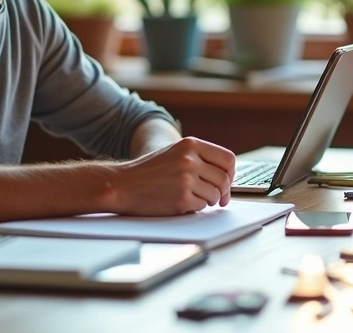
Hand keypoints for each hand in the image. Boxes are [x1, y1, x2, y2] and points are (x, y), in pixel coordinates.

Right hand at [109, 137, 235, 215]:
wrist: (122, 185)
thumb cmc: (149, 172)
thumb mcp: (175, 153)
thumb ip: (199, 158)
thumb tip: (227, 174)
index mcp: (190, 145)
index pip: (228, 159)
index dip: (231, 174)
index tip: (226, 182)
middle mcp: (190, 159)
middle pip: (224, 179)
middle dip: (223, 192)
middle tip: (218, 199)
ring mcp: (186, 179)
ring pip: (215, 194)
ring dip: (208, 200)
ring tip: (192, 198)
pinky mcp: (181, 199)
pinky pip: (202, 206)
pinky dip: (195, 208)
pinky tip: (181, 203)